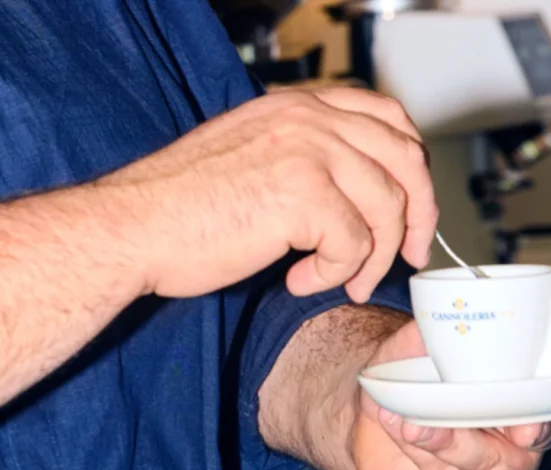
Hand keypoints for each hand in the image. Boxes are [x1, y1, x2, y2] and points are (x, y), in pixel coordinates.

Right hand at [96, 87, 436, 302]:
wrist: (133, 227)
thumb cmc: (178, 205)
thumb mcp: (250, 156)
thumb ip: (301, 157)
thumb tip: (353, 190)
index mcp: (297, 106)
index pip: (388, 118)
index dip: (411, 167)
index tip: (411, 208)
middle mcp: (308, 120)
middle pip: (404, 161)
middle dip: (417, 216)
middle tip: (406, 256)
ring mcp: (308, 153)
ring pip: (386, 209)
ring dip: (372, 257)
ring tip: (341, 281)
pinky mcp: (302, 196)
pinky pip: (353, 244)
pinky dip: (332, 273)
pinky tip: (298, 280)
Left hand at [352, 320, 550, 469]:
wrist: (365, 418)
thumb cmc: (405, 380)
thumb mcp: (409, 346)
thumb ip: (424, 332)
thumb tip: (437, 319)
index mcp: (522, 396)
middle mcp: (515, 438)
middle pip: (539, 438)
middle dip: (531, 431)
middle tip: (518, 426)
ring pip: (488, 464)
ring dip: (454, 442)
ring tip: (416, 422)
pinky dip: (425, 454)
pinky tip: (403, 429)